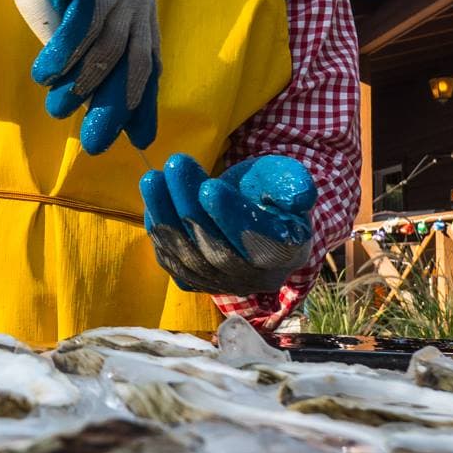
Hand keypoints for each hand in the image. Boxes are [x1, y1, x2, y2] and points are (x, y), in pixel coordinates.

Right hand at [0, 0, 159, 153]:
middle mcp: (136, 0)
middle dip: (113, 107)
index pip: (149, 65)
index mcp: (142, 12)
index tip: (140, 140)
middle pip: (131, 64)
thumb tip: (101, 102)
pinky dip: (61, 57)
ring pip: (102, 50)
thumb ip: (98, 47)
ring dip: (79, 85)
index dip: (144, 105)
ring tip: (58, 107)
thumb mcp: (90, 14)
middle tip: (94, 141)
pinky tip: (45, 76)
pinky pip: (78, 29)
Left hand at [140, 154, 315, 294]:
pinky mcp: (197, 282)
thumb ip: (293, 185)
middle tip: (176, 167)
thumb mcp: (286, 179)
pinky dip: (159, 232)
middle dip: (191, 209)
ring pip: (190, 260)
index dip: (233, 217)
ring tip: (153, 178)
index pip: (261, 244)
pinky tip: (152, 200)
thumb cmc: (269, 191)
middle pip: (219, 254)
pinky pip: (174, 263)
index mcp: (289, 254)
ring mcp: (225, 285)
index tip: (209, 186)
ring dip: (166, 218)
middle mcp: (258, 279)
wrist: (249, 210)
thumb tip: (300, 197)